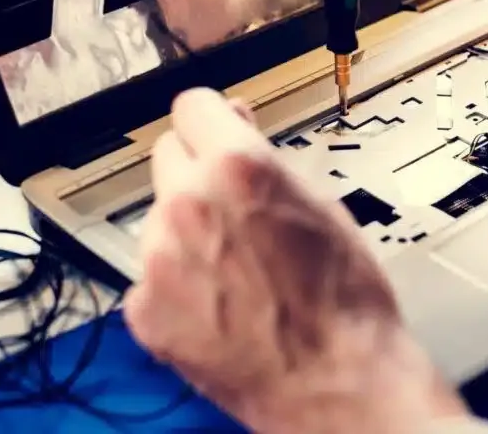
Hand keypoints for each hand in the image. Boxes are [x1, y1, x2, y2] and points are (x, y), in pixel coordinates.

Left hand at [124, 88, 465, 431]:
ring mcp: (157, 260)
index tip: (218, 128)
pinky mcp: (143, 309)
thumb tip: (235, 126)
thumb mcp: (321, 203)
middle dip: (197, 169)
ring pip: (158, 216)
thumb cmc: (344, 299)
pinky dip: (175, 281)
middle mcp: (188, 205)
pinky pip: (149, 272)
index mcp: (237, 168)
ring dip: (186, 227)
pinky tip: (218, 299)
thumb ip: (264, 158)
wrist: (336, 380)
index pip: (192, 105)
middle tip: (235, 204)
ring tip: (237, 264)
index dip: (213, 118)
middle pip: (167, 154)